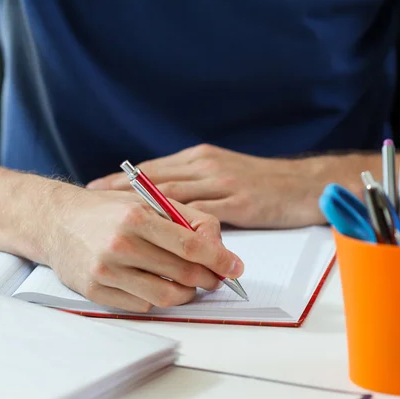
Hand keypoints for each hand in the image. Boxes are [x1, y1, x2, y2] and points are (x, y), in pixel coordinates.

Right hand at [42, 186, 243, 312]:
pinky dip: (157, 298)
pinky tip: (157, 284)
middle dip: (208, 278)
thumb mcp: (147, 201)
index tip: (236, 268)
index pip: (191, 246)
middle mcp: (120, 245)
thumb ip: (187, 218)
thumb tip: (220, 246)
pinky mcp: (96, 291)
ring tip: (189, 284)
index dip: (220, 260)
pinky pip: (142, 305)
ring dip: (186, 294)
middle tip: (215, 277)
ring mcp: (106, 271)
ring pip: (166, 297)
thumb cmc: (109, 211)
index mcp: (136, 217)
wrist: (57, 222)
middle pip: (183, 274)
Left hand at [87, 144, 329, 227]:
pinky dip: (178, 229)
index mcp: (201, 159)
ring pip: (174, 198)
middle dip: (120, 192)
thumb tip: (171, 203)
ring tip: (116, 222)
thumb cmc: (266, 184)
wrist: (306, 184)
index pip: (154, 169)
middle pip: (155, 180)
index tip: (97, 188)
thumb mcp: (227, 174)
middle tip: (93, 203)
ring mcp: (222, 183)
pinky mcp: (239, 203)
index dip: (123, 179)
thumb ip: (200, 184)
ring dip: (143, 210)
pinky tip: (160, 239)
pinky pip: (202, 217)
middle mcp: (206, 167)